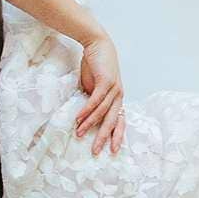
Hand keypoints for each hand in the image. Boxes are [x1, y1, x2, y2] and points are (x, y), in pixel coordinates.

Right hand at [74, 35, 125, 156]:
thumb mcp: (92, 89)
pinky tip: (79, 119)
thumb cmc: (95, 67)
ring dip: (90, 124)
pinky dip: (88, 110)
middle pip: (113, 120)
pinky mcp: (107, 81)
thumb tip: (82, 117)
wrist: (97, 45)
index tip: (112, 151)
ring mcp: (114, 88)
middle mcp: (119, 95)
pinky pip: (97, 100)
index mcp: (116, 99)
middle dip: (105, 137)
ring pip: (104, 112)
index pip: (119, 121)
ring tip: (79, 134)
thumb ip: (90, 102)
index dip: (116, 135)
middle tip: (96, 151)